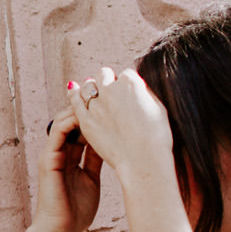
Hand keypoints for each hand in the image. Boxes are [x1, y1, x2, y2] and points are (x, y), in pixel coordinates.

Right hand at [31, 105, 103, 231]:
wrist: (61, 228)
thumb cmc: (77, 210)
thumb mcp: (93, 179)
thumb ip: (95, 160)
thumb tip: (110, 143)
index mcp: (70, 157)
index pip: (82, 129)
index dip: (96, 116)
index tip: (114, 103)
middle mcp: (60, 152)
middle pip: (73, 121)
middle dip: (88, 106)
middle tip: (106, 92)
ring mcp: (52, 154)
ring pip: (64, 122)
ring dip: (79, 109)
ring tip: (97, 98)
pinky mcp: (48, 158)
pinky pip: (57, 133)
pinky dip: (70, 121)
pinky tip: (88, 116)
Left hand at [66, 67, 173, 191]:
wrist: (142, 157)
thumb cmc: (155, 135)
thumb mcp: (158, 107)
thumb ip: (144, 93)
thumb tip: (136, 89)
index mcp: (131, 84)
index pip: (126, 74)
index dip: (127, 83)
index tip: (128, 92)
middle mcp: (111, 90)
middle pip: (104, 75)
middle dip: (108, 80)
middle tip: (111, 91)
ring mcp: (96, 105)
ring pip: (87, 85)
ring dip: (92, 87)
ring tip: (95, 92)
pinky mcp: (85, 119)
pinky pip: (74, 100)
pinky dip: (74, 93)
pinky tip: (73, 89)